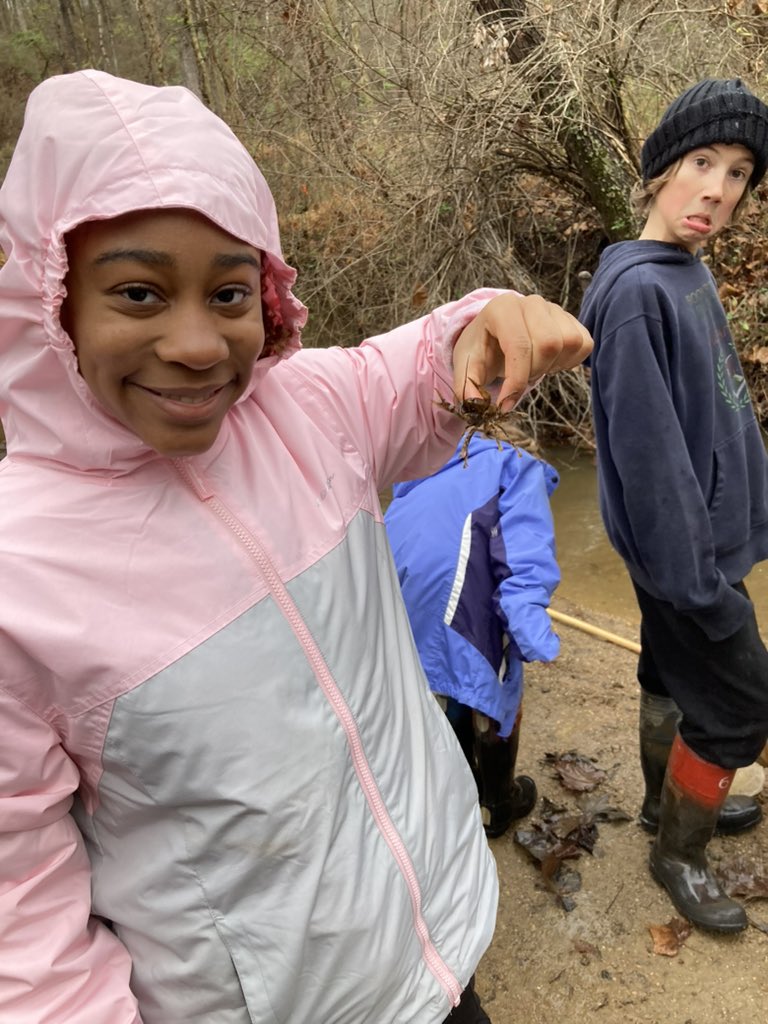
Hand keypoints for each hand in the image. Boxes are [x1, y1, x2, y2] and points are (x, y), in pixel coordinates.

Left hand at [452, 293, 592, 406]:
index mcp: (502, 308)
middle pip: (548, 344)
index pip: (518, 345)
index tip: (506, 404)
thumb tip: (476, 404)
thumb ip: (466, 385)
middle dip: (534, 372)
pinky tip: (549, 363)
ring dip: (552, 366)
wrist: (494, 334)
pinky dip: (570, 362)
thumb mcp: (466, 365)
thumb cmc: (482, 348)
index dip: (516, 380)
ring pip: (570, 343)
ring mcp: (554, 309)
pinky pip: (584, 344)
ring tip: (533, 368)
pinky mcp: (571, 319)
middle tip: (519, 379)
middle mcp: (531, 302)